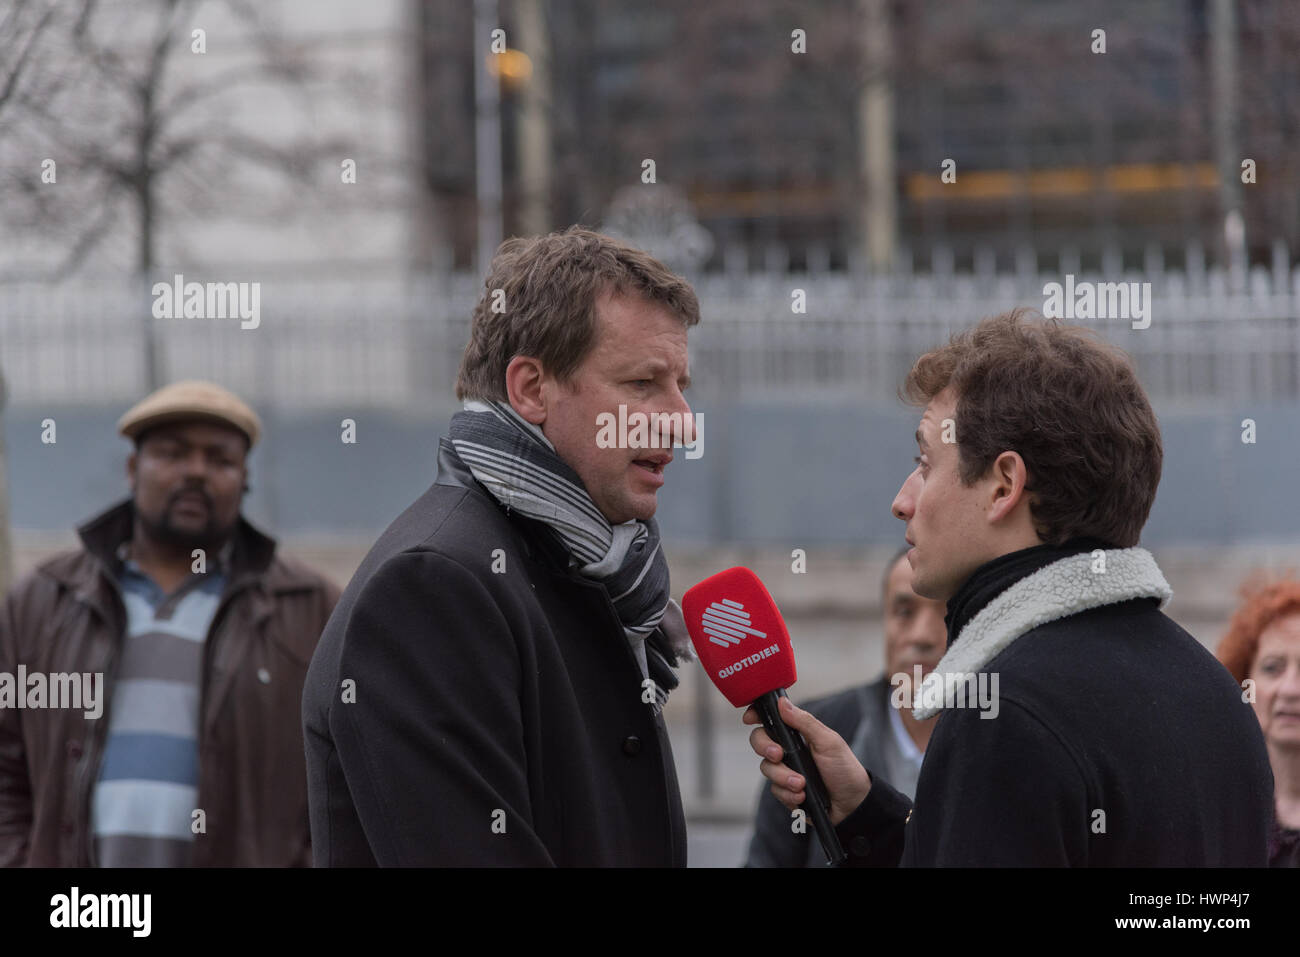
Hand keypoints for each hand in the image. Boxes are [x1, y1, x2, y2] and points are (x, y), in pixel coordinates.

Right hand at [744, 695, 871, 824]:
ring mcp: (785, 770)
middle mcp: (787, 750)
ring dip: (783, 777)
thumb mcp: (828, 741)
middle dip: (765, 748)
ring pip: (766, 768)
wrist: (852, 805)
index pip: (771, 719)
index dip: (757, 715)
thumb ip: (804, 722)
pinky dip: (788, 794)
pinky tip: (802, 796)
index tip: (750, 719)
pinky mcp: (785, 791)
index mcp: (797, 733)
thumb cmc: (844, 768)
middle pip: (759, 741)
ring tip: (802, 784)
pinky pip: (775, 790)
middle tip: (778, 755)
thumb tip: (782, 702)